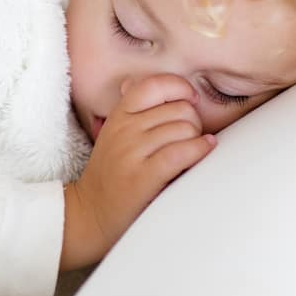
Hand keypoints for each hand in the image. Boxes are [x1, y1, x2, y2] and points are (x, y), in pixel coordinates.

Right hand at [59, 73, 216, 271]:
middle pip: (179, 109)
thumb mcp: (113, 134)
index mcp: (118, 116)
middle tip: (189, 136)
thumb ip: (128, 111)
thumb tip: (132, 81)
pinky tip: (204, 150)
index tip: (189, 101)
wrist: (91, 214)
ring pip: (184, 129)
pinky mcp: (143, 177)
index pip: (154, 85)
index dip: (180, 88)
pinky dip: (200, 150)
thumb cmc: (111, 174)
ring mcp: (132, 153)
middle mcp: (124, 130)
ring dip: (197, 139)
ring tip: (191, 151)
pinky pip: (182, 152)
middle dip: (193, 121)